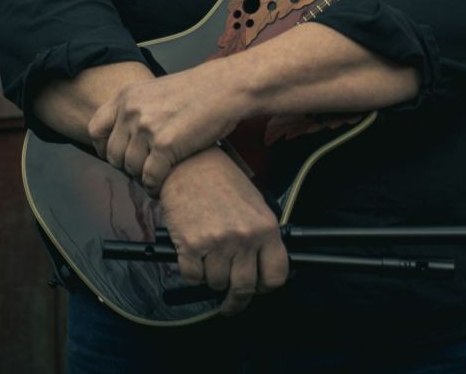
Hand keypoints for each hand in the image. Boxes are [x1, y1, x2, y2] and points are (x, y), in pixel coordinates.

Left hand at [88, 61, 243, 194]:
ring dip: (143, 176)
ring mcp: (147, 129)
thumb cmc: (197, 91)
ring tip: (156, 175)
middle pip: (114, 154)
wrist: (225, 88)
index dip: (103, 147)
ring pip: (131, 169)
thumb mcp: (156, 90)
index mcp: (126, 96)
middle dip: (127, 166)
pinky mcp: (165, 146)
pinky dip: (155, 186)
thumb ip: (136, 109)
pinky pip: (150, 178)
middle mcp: (131, 111)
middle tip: (144, 167)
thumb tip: (123, 137)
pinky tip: (163, 183)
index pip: (96, 129)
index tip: (116, 156)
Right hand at [160, 147, 288, 315]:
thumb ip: (261, 236)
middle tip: (230, 302)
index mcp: (265, 227)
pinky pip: (193, 278)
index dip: (266, 287)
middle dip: (236, 300)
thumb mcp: (254, 203)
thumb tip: (262, 268)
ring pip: (216, 284)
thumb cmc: (222, 181)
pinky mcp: (189, 246)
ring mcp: (216, 243)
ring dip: (212, 279)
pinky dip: (192, 272)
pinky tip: (194, 254)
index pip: (276, 276)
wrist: (189, 163)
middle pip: (244, 289)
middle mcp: (243, 237)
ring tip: (209, 259)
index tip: (258, 288)